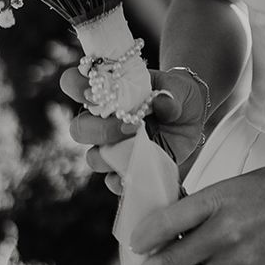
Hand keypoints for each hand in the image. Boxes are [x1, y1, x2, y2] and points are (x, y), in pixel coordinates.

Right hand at [60, 65, 208, 193]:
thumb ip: (171, 92)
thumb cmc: (178, 93)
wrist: (191, 116)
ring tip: (139, 145)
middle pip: (79, 128)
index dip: (75, 86)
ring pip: (93, 157)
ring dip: (112, 155)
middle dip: (100, 130)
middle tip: (130, 125)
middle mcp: (102, 119)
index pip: (73, 83)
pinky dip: (121, 179)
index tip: (95, 91)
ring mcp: (112, 146)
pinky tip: (135, 172)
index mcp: (108, 90)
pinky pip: (112, 180)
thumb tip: (162, 101)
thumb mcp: (180, 86)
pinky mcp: (125, 167)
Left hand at [130, 164, 264, 264]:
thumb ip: (202, 206)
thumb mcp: (233, 185)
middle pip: (171, 262)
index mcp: (219, 199)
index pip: (166, 222)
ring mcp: (240, 260)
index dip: (142, 237)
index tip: (136, 242)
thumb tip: (170, 223)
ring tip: (184, 261)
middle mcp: (226, 232)